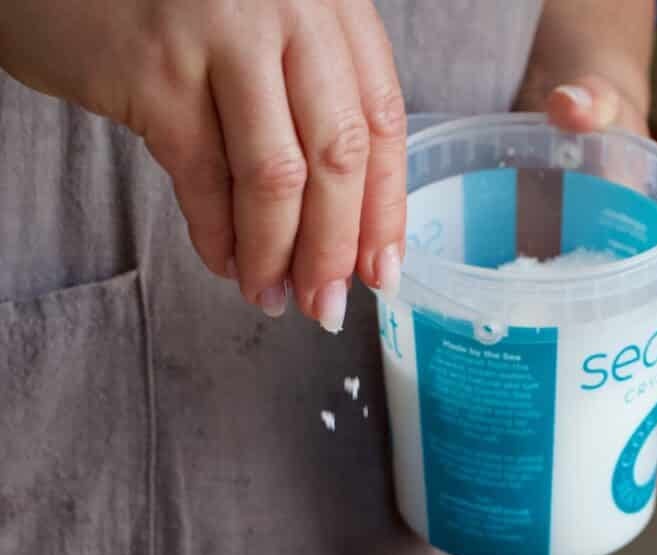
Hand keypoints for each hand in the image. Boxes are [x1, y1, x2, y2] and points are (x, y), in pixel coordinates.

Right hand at [0, 0, 406, 331]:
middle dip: (334, 248)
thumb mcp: (266, 26)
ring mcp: (220, 32)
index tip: (380, 271)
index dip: (384, 208)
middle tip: (325, 304)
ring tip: (270, 296)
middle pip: (337, 155)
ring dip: (275, 254)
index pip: (381, 119)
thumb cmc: (172, 0)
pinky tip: (225, 262)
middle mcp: (286, 7)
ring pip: (275, 177)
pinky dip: (217, 234)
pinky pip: (202, 177)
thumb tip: (344, 228)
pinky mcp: (154, 69)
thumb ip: (310, 98)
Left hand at [522, 74, 656, 501]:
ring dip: (561, 443)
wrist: (559, 115)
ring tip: (544, 499)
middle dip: (616, 457)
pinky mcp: (517, 309)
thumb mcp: (604, 109)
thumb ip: (593, 105)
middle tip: (600, 512)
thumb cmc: (595, 124)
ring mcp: (561, 317)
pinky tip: (479, 430)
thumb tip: (570, 106)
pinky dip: (503, 394)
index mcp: (639, 284)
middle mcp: (603, 312)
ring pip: (568, 390)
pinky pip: (513, 357)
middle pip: (617, 398)